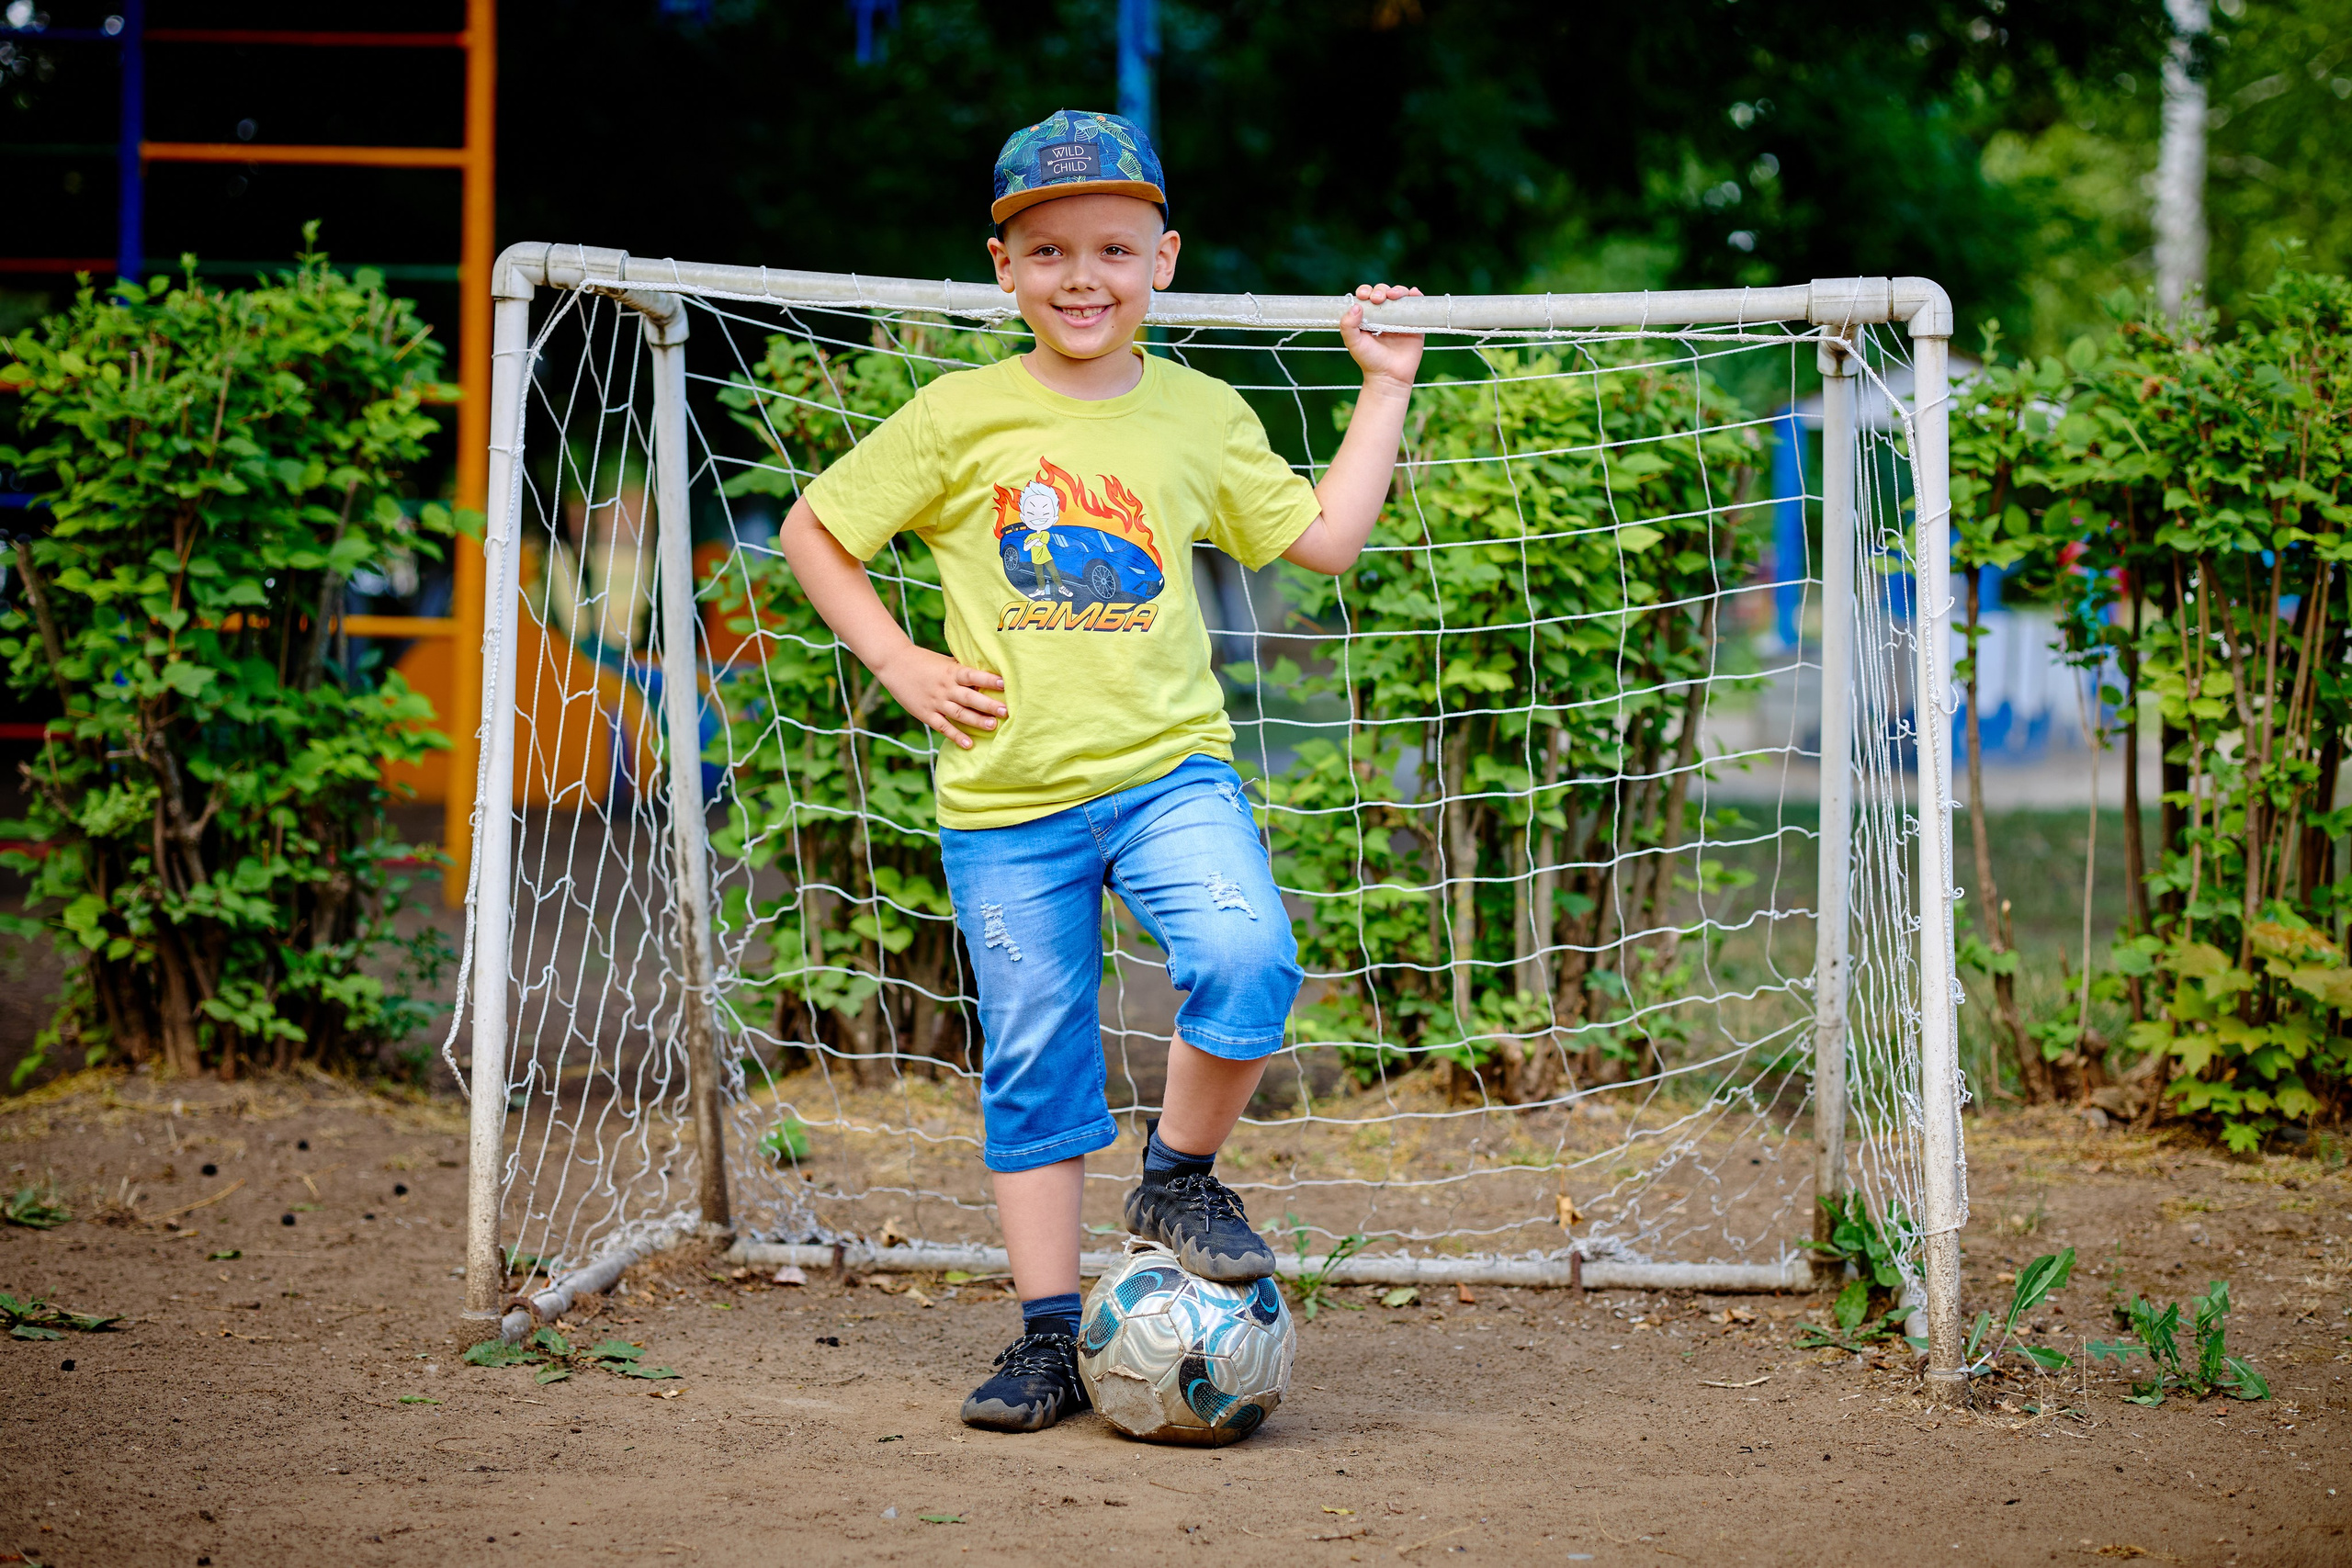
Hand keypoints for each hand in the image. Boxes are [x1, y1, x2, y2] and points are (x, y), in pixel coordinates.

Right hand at [877, 645, 1005, 749]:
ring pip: (959, 714)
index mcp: (951, 672)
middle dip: (988, 705)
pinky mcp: (926, 714)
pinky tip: (969, 744)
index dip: (988, 679)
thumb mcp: (945, 661)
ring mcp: (935, 702)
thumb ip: (963, 669)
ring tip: (993, 726)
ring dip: (976, 721)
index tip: (1004, 684)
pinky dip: (956, 736)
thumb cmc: (924, 661)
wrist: (894, 664)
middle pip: (969, 698)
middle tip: (1006, 711)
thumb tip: (988, 671)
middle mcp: (945, 688)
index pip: (973, 675)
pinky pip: (943, 727)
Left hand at [1339, 283, 1424, 391]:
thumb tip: (1356, 306)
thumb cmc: (1369, 361)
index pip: (1367, 296)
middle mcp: (1385, 314)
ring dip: (1398, 290)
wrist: (1389, 376)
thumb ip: (1348, 326)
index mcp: (1369, 316)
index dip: (1365, 291)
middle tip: (1378, 299)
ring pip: (1400, 295)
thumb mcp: (1353, 343)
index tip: (1363, 296)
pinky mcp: (1415, 323)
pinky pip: (1417, 305)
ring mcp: (1400, 318)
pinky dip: (1416, 296)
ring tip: (1394, 296)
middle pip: (1384, 292)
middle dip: (1380, 290)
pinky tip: (1413, 293)